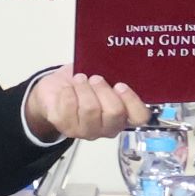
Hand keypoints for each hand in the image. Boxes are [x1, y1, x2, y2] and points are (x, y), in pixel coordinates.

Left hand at [26, 72, 147, 142]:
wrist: (55, 90)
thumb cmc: (83, 83)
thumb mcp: (104, 76)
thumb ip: (115, 75)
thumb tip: (119, 65)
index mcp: (123, 114)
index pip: (139, 116)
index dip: (132, 100)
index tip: (119, 84)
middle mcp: (108, 127)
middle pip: (115, 112)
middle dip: (103, 89)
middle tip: (95, 78)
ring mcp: (87, 130)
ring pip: (90, 109)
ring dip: (83, 88)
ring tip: (79, 80)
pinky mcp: (67, 128)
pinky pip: (70, 107)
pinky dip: (67, 92)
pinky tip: (67, 90)